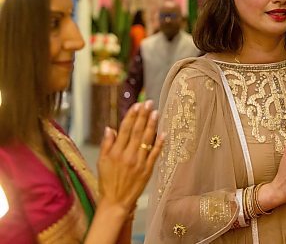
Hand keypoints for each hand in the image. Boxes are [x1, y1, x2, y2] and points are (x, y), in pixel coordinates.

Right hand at [97, 100, 163, 214]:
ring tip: (155, 112)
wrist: (116, 201)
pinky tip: (163, 133)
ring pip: (147, 140)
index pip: (125, 129)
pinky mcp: (147, 170)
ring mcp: (139, 162)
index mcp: (116, 152)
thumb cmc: (107, 181)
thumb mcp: (101, 162)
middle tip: (148, 103)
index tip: (137, 105)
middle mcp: (128, 155)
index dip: (131, 116)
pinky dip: (159, 143)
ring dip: (152, 125)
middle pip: (137, 131)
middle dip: (143, 116)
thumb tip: (109, 128)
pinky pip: (155, 154)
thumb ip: (107, 144)